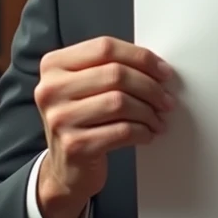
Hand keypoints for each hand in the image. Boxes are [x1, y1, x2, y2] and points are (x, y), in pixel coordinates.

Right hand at [34, 36, 173, 217]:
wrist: (66, 169)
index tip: (163, 71)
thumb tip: (157, 67)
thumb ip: (110, 69)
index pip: (105, 47)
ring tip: (158, 119)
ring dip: (148, 111)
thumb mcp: (85, 88)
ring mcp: (60, 118)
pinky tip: (147, 134)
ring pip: (121, 102)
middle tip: (166, 99)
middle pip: (115, 74)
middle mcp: (51, 89)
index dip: (140, 57)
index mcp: (53, 66)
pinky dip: (142, 131)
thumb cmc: (83, 121)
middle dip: (150, 87)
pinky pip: (122, 131)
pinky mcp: (75, 146)